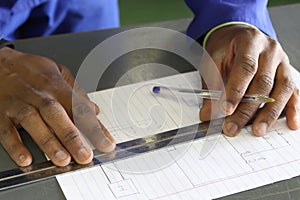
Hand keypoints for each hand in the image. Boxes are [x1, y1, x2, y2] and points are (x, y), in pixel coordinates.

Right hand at [0, 47, 114, 166]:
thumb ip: (77, 93)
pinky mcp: (1, 114)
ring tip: (63, 159)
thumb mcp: (59, 73)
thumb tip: (95, 111)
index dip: (95, 127)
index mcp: (57, 86)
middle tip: (85, 156)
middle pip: (57, 115)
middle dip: (72, 137)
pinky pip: (6, 130)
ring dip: (49, 142)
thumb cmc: (32, 70)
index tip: (107, 143)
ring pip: (34, 122)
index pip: (80, 108)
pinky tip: (26, 158)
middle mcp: (39, 95)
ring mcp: (19, 104)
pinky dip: (16, 145)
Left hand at [200, 25, 299, 135]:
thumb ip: (210, 85)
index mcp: (249, 41)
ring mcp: (282, 61)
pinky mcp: (287, 73)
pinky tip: (291, 122)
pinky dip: (293, 109)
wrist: (237, 36)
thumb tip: (208, 114)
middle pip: (263, 82)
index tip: (226, 110)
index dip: (235, 91)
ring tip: (258, 130)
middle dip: (247, 109)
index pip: (245, 68)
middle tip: (233, 126)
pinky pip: (294, 92)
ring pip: (282, 89)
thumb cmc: (225, 48)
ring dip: (270, 113)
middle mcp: (270, 50)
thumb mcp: (212, 61)